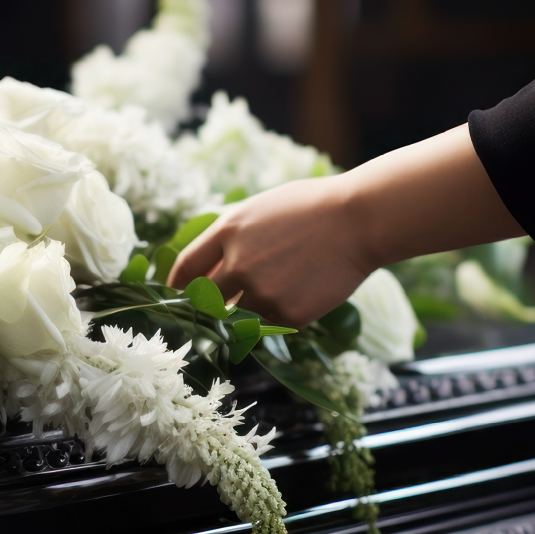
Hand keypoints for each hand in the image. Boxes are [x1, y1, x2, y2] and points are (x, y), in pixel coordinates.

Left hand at [168, 125, 520, 327]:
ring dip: (245, 312)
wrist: (359, 221)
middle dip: (207, 306)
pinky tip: (298, 294)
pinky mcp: (287, 315)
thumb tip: (202, 269)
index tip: (175, 296)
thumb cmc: (312, 208)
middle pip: (205, 300)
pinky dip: (276, 316)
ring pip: (237, 316)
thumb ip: (228, 237)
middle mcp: (238, 264)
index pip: (185, 268)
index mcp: (227, 231)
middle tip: (215, 309)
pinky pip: (268, 325)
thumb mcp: (260, 209)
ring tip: (272, 295)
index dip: (176, 286)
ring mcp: (262, 292)